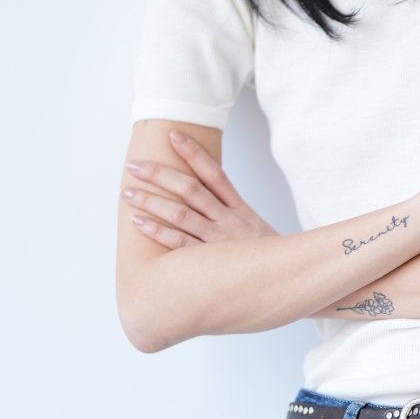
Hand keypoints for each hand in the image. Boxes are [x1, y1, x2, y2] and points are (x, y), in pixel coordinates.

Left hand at [123, 131, 277, 248]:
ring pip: (181, 214)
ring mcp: (219, 242)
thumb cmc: (270, 261)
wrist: (292, 282)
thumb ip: (235, 216)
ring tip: (127, 191)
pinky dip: (158, 232)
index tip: (173, 135)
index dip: (194, 154)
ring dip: (151, 201)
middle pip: (191, 190)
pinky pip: (180, 244)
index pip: (215, 175)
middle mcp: (229, 221)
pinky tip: (137, 222)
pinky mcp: (211, 263)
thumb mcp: (258, 233)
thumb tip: (212, 200)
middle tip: (134, 165)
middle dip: (161, 175)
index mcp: (241, 211)